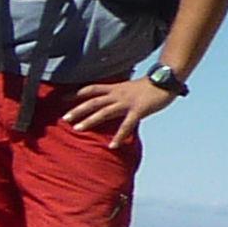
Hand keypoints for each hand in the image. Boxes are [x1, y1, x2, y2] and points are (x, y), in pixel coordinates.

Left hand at [60, 77, 177, 142]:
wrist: (166, 81)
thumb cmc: (148, 86)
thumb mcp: (128, 87)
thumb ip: (117, 94)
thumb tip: (108, 101)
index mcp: (114, 88)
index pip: (90, 89)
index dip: (76, 94)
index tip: (61, 99)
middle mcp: (118, 94)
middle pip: (93, 101)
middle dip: (78, 109)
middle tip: (64, 118)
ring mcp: (127, 102)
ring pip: (104, 112)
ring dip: (90, 120)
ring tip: (77, 129)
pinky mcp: (138, 110)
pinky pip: (127, 125)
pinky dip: (119, 136)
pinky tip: (112, 146)